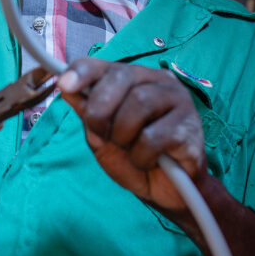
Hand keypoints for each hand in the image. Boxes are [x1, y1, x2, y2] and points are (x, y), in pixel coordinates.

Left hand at [58, 58, 206, 213]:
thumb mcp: (101, 137)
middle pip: (122, 78)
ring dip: (122, 135)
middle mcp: (158, 81)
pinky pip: (154, 137)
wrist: (165, 190)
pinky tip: (147, 161)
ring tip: (128, 149)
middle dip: (100, 111)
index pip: (105, 65)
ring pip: (139, 103)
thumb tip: (66, 87)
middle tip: (102, 136)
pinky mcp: (190, 127)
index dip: (83, 72)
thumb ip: (87, 112)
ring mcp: (178, 100)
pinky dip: (141, 156)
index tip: (64, 85)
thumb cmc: (133, 157)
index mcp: (134, 78)